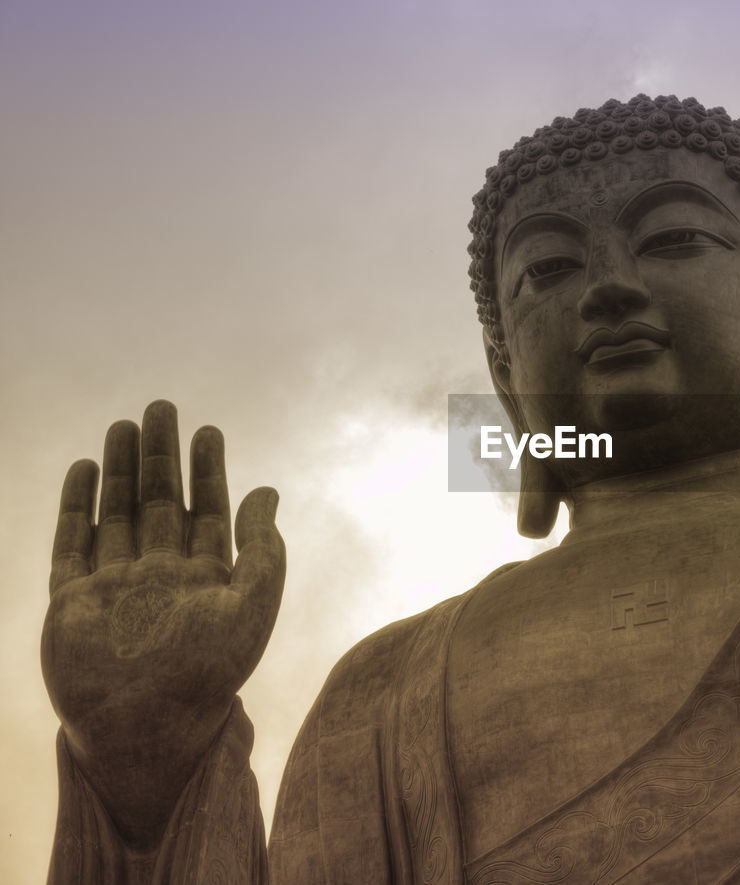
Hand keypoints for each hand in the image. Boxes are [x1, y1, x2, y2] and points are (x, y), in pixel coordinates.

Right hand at [41, 400, 284, 846]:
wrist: (148, 726)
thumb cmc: (210, 672)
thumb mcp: (253, 604)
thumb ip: (263, 548)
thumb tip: (269, 491)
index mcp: (205, 580)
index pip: (207, 511)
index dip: (209, 471)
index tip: (209, 431)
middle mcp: (159, 577)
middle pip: (160, 502)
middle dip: (161, 456)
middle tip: (163, 407)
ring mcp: (115, 587)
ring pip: (117, 513)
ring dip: (121, 470)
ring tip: (125, 425)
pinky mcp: (73, 601)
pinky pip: (73, 544)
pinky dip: (78, 505)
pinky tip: (87, 469)